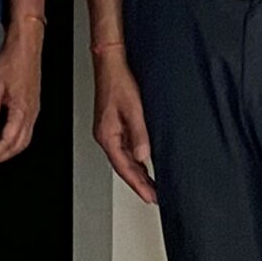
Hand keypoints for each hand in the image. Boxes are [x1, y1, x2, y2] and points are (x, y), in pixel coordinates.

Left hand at [0, 18, 44, 164]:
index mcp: (22, 110)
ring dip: (11, 148)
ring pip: (26, 138)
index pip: (8, 141)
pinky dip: (17, 138)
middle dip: (5, 155)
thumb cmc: (12, 60)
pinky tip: (6, 135)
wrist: (26, 45)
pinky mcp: (33, 104)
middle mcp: (31, 112)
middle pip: (20, 144)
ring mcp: (34, 109)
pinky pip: (28, 128)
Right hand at [91, 43, 156, 203]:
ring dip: (138, 172)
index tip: (150, 197)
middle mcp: (107, 135)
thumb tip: (143, 156)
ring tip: (152, 185)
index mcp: (107, 135)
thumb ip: (139, 134)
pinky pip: (126, 148)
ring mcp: (110, 131)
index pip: (124, 167)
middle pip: (123, 166)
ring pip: (125, 159)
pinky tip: (145, 162)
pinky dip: (136, 159)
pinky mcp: (115, 124)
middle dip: (139, 183)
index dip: (138, 184)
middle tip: (154, 197)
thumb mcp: (133, 109)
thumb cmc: (118, 81)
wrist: (111, 63)